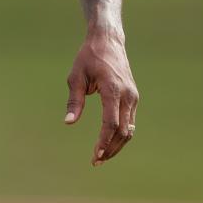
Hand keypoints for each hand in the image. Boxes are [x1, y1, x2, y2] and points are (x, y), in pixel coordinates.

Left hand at [64, 28, 137, 165]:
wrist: (108, 41)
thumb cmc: (88, 57)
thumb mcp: (76, 76)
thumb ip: (74, 100)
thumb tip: (68, 122)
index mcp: (112, 89)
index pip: (111, 122)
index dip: (104, 141)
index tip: (96, 155)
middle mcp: (127, 95)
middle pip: (123, 131)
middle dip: (111, 149)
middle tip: (96, 161)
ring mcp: (133, 97)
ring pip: (129, 129)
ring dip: (117, 145)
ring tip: (102, 156)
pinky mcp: (133, 98)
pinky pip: (130, 121)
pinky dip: (121, 134)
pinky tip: (110, 143)